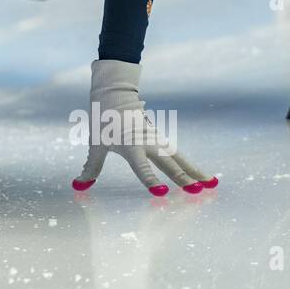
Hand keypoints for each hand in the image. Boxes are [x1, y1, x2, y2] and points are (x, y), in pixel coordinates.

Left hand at [72, 59, 216, 195]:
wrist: (114, 95)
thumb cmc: (102, 120)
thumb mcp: (95, 144)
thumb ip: (91, 167)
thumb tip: (78, 186)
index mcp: (130, 146)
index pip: (142, 167)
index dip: (151, 180)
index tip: (162, 193)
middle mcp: (147, 144)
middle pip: (167, 163)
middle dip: (183, 178)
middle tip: (197, 191)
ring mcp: (156, 140)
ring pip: (178, 158)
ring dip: (194, 171)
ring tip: (211, 184)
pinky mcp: (160, 139)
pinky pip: (178, 155)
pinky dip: (191, 165)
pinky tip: (202, 176)